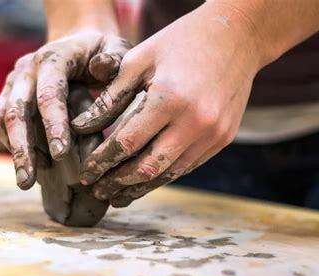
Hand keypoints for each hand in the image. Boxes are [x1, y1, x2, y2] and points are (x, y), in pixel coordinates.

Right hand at [0, 29, 130, 189]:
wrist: (76, 44)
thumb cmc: (101, 53)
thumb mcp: (116, 49)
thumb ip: (114, 59)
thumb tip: (100, 68)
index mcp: (53, 58)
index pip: (49, 93)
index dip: (53, 125)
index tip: (61, 155)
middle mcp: (26, 70)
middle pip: (15, 111)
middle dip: (22, 149)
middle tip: (27, 182)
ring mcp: (11, 84)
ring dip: (13, 150)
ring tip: (31, 177)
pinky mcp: (4, 97)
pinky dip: (4, 145)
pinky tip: (25, 160)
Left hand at [71, 3, 263, 206]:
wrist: (237, 36)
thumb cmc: (180, 42)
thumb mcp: (139, 60)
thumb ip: (110, 97)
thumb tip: (81, 128)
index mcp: (169, 98)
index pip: (126, 142)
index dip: (102, 162)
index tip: (85, 173)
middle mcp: (195, 122)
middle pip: (148, 167)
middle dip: (118, 183)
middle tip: (97, 191)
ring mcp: (213, 134)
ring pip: (170, 173)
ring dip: (141, 187)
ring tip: (118, 196)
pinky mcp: (223, 139)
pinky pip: (188, 165)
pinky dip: (164, 175)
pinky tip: (146, 180)